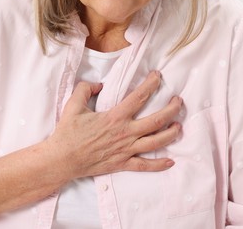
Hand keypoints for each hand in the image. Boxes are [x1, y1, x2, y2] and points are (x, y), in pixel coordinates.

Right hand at [47, 71, 181, 179]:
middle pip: (156, 120)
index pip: (139, 97)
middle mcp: (125, 133)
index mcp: (115, 117)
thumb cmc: (68, 133)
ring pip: (156, 142)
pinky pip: (145, 166)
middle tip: (179, 102)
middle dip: (172, 109)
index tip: (158, 76)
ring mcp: (126, 150)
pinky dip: (159, 164)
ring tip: (179, 126)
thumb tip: (98, 85)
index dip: (151, 84)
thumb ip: (85, 89)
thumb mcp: (73, 105)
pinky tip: (171, 161)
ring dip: (171, 133)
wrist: (62, 159)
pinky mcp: (122, 164)